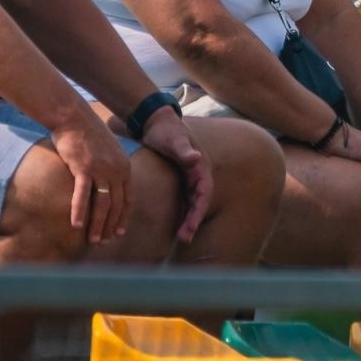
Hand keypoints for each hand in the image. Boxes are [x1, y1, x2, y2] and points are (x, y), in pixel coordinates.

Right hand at [51, 115, 132, 244]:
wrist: (73, 115)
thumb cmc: (86, 133)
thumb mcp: (107, 150)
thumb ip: (110, 167)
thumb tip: (106, 184)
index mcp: (124, 167)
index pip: (127, 199)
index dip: (123, 218)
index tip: (118, 233)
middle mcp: (117, 170)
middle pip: (116, 205)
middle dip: (110, 226)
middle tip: (103, 242)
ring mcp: (102, 170)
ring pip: (102, 204)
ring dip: (97, 225)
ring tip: (92, 240)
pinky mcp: (84, 168)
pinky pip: (83, 195)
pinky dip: (80, 212)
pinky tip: (76, 225)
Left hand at [136, 107, 213, 243]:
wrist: (156, 122)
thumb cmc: (165, 130)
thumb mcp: (173, 140)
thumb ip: (184, 150)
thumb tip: (196, 159)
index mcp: (201, 167)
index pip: (203, 194)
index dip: (198, 211)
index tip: (191, 226)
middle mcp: (199, 174)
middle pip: (200, 202)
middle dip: (194, 220)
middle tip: (184, 238)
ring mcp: (191, 177)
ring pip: (193, 203)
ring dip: (189, 219)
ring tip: (182, 238)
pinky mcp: (182, 179)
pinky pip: (185, 199)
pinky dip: (183, 212)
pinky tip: (176, 225)